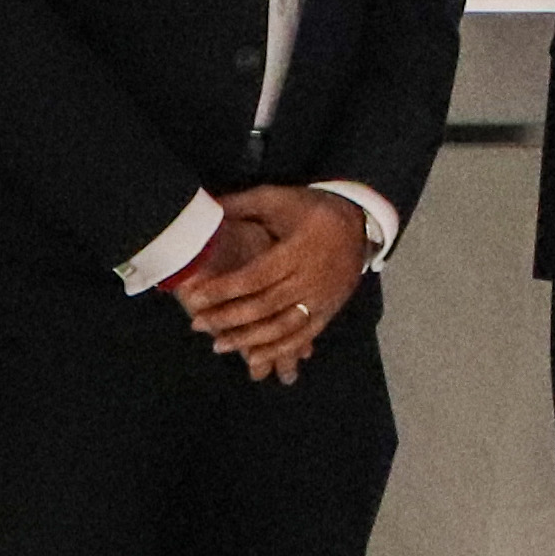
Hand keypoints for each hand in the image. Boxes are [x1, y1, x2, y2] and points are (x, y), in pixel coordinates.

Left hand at [175, 185, 370, 381]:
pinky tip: (254, 358)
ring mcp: (322, 298)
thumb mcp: (277, 198)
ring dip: (249, 340)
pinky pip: (304, 335)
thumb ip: (240, 205)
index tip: (195, 298)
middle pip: (265, 305)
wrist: (359, 222)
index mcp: (297, 250)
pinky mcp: (330, 311)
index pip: (255, 276)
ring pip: (283, 326)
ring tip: (219, 346)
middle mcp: (310, 278)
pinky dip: (279, 350)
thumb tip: (203, 206)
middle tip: (197, 325)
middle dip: (229, 318)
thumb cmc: (311, 210)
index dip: (224, 289)